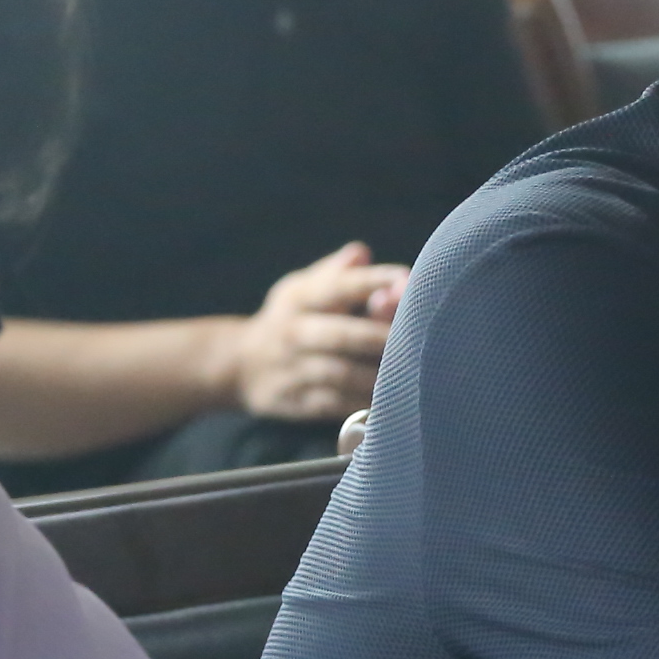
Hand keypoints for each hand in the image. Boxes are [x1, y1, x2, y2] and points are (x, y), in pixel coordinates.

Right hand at [228, 242, 408, 422]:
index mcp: (299, 298)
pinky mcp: (297, 403)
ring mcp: (294, 370)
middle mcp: (294, 333)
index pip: (338, 285)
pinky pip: (337, 406)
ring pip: (342, 374)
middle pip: (342, 335)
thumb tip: (362, 253)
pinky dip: (365, 405)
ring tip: (414, 371)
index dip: (372, 281)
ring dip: (379, 374)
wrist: (238, 365)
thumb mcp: (302, 288)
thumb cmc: (290, 318)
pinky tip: (393, 400)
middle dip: (382, 335)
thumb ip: (335, 273)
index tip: (406, 279)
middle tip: (421, 336)